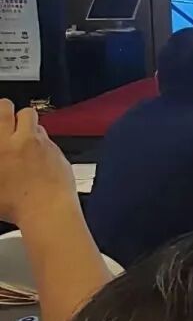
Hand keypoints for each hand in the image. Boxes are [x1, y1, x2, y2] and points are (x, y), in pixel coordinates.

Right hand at [0, 100, 75, 225]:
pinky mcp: (60, 154)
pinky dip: (43, 147)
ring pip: (39, 126)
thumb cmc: (15, 203)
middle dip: (18, 116)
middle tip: (11, 127)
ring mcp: (45, 146)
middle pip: (25, 112)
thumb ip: (0, 159)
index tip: (0, 117)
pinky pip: (50, 142)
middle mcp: (25, 141)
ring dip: (31, 131)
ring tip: (23, 146)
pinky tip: (37, 161)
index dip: (2, 110)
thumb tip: (2, 153)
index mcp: (3, 145)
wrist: (46, 210)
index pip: (3, 110)